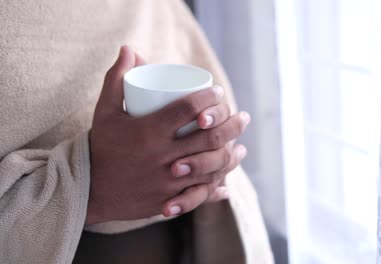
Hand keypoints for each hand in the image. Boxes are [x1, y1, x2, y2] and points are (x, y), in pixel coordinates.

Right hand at [87, 46, 248, 223]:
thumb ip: (116, 79)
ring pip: (211, 166)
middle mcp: (162, 156)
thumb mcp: (104, 111)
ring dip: (232, 154)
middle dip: (232, 124)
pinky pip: (201, 193)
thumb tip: (129, 49)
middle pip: (209, 137)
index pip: (189, 108)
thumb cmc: (101, 146)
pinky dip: (218, 185)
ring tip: (240, 144)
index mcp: (149, 131)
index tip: (218, 92)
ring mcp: (168, 181)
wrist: (88, 190)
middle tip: (241, 116)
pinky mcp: (169, 200)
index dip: (209, 97)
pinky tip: (227, 177)